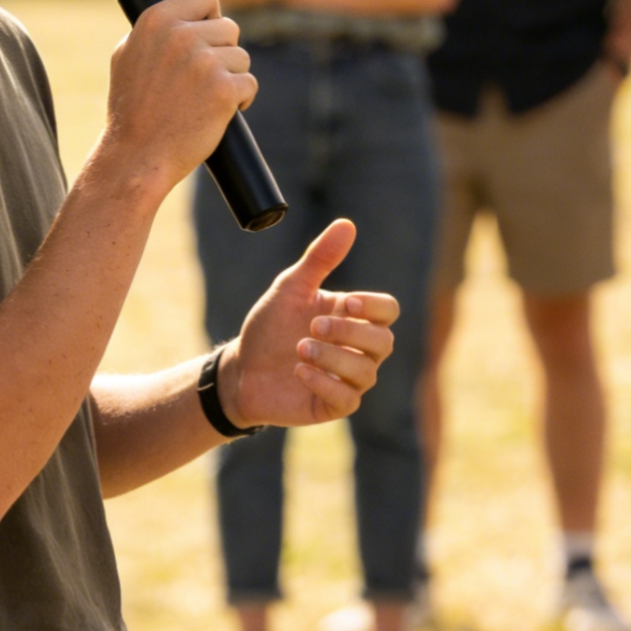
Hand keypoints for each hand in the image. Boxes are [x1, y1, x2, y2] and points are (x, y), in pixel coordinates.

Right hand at [102, 0, 254, 192]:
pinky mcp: (224, 90)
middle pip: (229, 28)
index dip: (210, 16)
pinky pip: (249, 83)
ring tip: (204, 98)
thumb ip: (155, 30)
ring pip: (241, 57)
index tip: (206, 36)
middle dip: (222, 52)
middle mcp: (181, 35)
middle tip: (200, 79)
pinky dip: (240, 100)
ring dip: (231, 77)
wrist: (136, 156)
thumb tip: (181, 13)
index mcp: (157, 20)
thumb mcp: (128, 55)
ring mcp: (205, 62)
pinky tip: (218, 112)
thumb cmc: (131, 110)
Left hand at [227, 219, 398, 429]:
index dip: (374, 307)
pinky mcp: (332, 405)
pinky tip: (299, 370)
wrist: (241, 368)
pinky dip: (325, 383)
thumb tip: (347, 224)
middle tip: (314, 325)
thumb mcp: (291, 287)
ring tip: (300, 348)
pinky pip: (347, 399)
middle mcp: (358, 350)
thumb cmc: (270, 326)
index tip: (345, 302)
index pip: (389, 311)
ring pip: (366, 372)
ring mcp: (347, 379)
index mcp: (354, 318)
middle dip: (349, 332)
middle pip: (384, 342)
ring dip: (334, 357)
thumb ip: (320, 258)